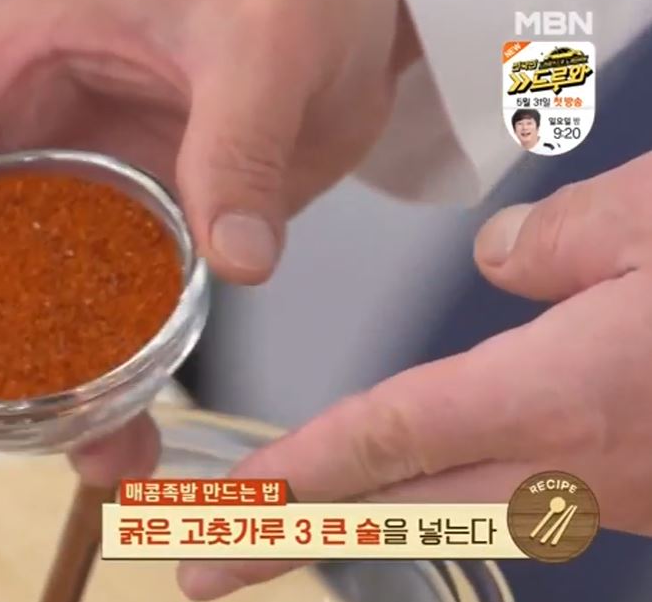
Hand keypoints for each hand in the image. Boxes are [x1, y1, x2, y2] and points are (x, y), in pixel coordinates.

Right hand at [0, 0, 420, 479]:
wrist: (355, 14)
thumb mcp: (260, 40)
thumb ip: (239, 140)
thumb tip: (235, 259)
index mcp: (20, 58)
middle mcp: (33, 130)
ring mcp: (85, 186)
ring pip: (18, 294)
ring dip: (19, 382)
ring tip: (50, 455)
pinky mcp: (140, 228)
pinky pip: (103, 311)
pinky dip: (108, 376)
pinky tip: (124, 434)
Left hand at [177, 150, 651, 599]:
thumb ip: (559, 236)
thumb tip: (496, 255)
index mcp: (553, 398)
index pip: (382, 438)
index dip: (290, 473)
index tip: (216, 507)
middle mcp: (562, 473)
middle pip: (393, 517)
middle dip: (284, 542)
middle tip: (198, 568)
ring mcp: (598, 502)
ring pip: (445, 524)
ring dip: (353, 532)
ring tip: (281, 532)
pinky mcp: (634, 501)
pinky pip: (504, 513)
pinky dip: (432, 513)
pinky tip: (410, 494)